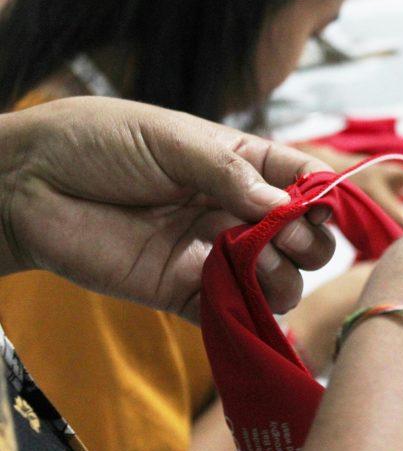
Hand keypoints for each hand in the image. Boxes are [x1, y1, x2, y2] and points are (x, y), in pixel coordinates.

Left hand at [0, 97, 335, 319]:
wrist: (27, 184)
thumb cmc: (97, 142)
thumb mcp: (171, 138)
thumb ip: (229, 172)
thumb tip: (284, 203)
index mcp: (240, 165)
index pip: (303, 180)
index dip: (324, 195)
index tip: (325, 208)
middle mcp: (235, 211)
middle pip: (302, 235)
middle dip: (308, 240)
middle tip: (286, 236)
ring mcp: (213, 253)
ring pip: (280, 279)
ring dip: (283, 276)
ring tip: (259, 264)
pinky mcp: (184, 292)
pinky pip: (233, 311)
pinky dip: (249, 312)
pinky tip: (243, 297)